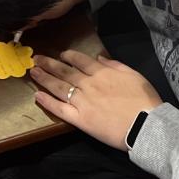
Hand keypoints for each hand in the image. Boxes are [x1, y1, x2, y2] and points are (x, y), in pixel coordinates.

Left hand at [31, 51, 161, 150]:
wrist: (145, 124)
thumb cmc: (144, 100)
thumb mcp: (134, 75)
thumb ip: (116, 65)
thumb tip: (100, 57)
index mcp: (102, 73)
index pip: (81, 60)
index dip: (69, 56)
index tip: (61, 54)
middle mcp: (89, 84)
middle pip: (65, 71)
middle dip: (50, 64)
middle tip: (36, 58)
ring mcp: (82, 101)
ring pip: (59, 87)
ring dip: (45, 78)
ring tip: (33, 72)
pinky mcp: (80, 119)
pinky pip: (60, 109)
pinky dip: (48, 102)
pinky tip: (37, 96)